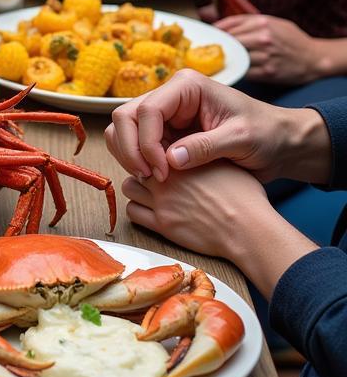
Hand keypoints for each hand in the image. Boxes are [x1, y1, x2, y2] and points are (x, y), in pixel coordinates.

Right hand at [105, 69, 331, 184]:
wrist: (280, 143)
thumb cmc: (267, 134)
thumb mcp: (242, 139)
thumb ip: (205, 147)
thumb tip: (169, 159)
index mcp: (186, 86)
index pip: (148, 109)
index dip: (147, 143)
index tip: (162, 172)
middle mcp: (169, 95)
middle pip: (126, 116)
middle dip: (131, 148)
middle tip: (150, 177)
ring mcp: (164, 114)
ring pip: (124, 129)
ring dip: (129, 155)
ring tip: (151, 179)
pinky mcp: (164, 132)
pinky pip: (136, 143)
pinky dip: (137, 160)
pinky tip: (157, 178)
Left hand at [121, 160, 271, 261]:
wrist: (248, 229)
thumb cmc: (245, 198)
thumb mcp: (225, 163)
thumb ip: (201, 153)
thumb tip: (190, 150)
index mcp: (183, 159)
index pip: (151, 146)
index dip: (152, 152)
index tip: (158, 157)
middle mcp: (168, 178)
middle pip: (135, 164)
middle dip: (140, 168)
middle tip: (150, 174)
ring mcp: (162, 201)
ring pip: (128, 187)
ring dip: (137, 188)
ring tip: (150, 192)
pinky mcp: (162, 224)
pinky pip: (132, 212)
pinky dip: (137, 210)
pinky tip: (151, 210)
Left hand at [213, 14, 321, 84]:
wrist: (315, 58)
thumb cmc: (291, 39)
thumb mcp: (272, 22)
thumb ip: (245, 21)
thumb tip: (217, 25)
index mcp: (262, 23)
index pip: (228, 27)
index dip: (216, 33)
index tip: (209, 38)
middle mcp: (263, 38)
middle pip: (229, 42)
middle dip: (219, 47)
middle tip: (209, 51)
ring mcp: (265, 55)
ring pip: (235, 57)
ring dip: (226, 60)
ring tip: (220, 61)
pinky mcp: (267, 72)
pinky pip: (243, 71)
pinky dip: (236, 71)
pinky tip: (233, 70)